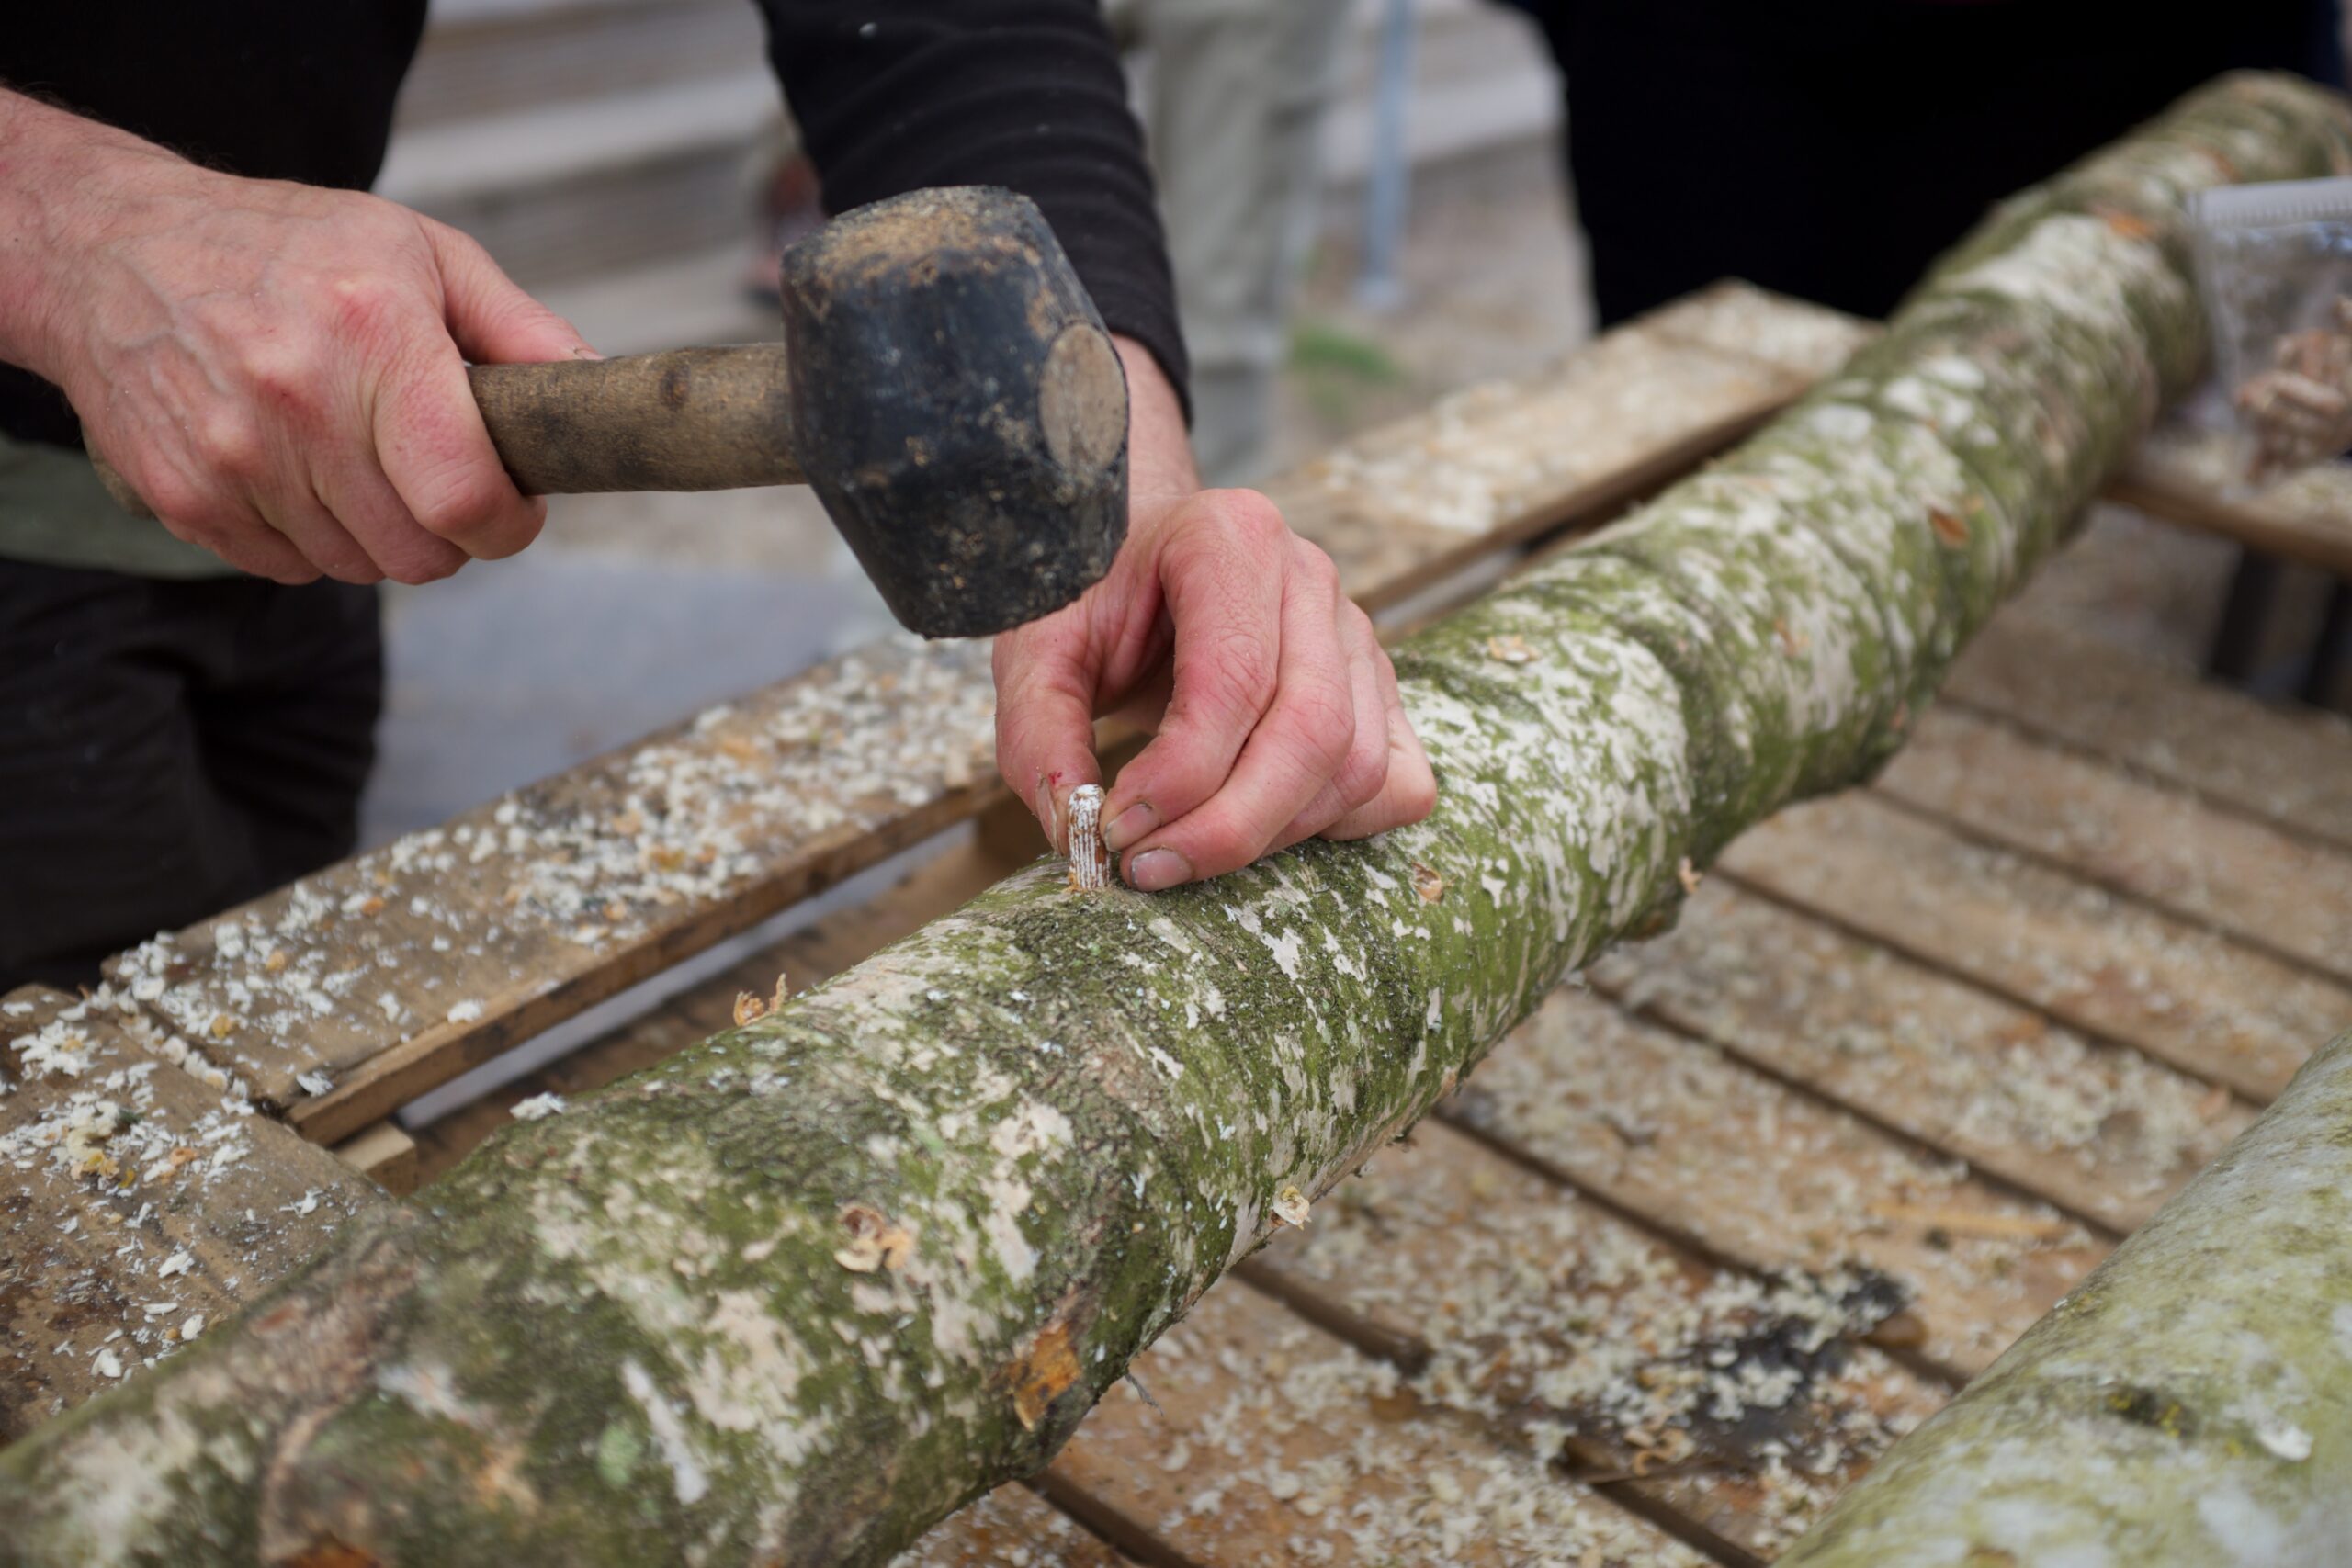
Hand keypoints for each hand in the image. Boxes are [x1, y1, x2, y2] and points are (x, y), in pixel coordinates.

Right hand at [0, 91, 593, 584]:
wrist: (109, 249)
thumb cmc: (285, 247)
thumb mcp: (418, 252)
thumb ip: (519, 329)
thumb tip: (596, 391)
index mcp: (372, 334)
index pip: (465, 496)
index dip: (509, 523)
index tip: (514, 504)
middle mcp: (296, 400)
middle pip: (419, 554)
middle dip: (448, 530)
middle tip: (435, 473)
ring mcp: (231, 456)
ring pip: (358, 568)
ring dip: (377, 532)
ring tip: (354, 453)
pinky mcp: (184, 499)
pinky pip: (290, 568)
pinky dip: (310, 536)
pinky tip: (295, 464)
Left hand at [993, 338, 1435, 889]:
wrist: (1146, 566)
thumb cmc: (1096, 605)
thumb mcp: (1038, 653)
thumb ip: (1038, 735)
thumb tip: (1077, 832)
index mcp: (1230, 537)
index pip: (1233, 679)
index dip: (1179, 776)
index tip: (1116, 828)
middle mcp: (1311, 577)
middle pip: (1311, 730)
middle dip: (1230, 826)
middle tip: (1149, 868)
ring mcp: (1359, 633)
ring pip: (1355, 766)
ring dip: (1271, 836)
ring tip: (1185, 851)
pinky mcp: (1382, 688)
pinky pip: (1395, 783)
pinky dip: (1336, 827)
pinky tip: (1261, 826)